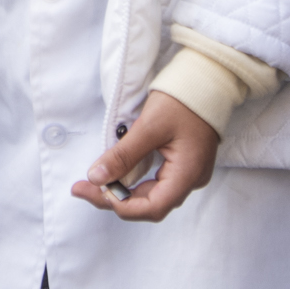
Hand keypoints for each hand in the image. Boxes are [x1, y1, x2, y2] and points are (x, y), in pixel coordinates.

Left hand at [72, 91, 221, 220]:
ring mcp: (188, 173)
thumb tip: (96, 178)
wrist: (206, 81)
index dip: (121, 205)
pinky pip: (155, 181)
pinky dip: (133, 180)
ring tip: (92, 183)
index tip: (93, 191)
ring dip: (122, 190)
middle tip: (82, 188)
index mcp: (187, 174)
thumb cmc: (182, 101)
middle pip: (150, 204)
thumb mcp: (148, 126)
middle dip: (115, 198)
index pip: (153, 207)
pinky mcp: (182, 164)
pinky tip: (114, 173)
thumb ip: (123, 155)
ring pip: (151, 194)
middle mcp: (190, 180)